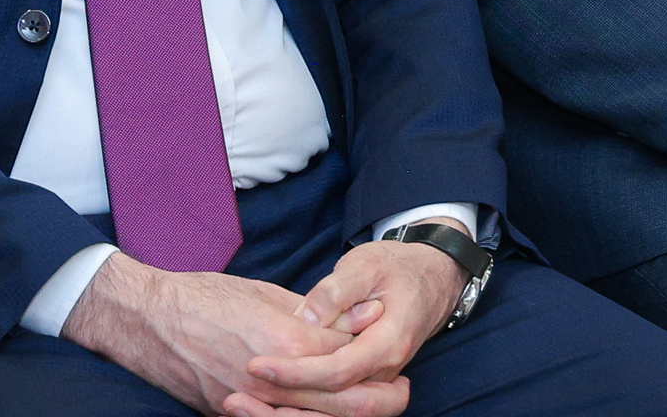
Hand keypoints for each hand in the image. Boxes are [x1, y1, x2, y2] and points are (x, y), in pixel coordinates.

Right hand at [62, 257, 365, 416]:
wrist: (150, 320)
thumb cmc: (207, 297)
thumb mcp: (268, 294)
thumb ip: (320, 313)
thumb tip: (366, 316)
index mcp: (287, 342)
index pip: (351, 358)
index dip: (377, 354)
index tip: (392, 349)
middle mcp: (274, 381)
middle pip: (347, 403)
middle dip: (381, 397)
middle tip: (399, 387)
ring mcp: (252, 404)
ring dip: (349, 412)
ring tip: (368, 397)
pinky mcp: (233, 414)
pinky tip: (322, 408)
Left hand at [248, 242, 464, 406]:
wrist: (429, 279)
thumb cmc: (395, 268)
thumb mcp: (365, 264)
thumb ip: (336, 291)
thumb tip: (305, 317)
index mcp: (389, 342)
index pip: (340, 372)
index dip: (297, 373)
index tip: (257, 364)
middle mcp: (386, 372)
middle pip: (339, 408)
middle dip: (287, 405)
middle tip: (237, 396)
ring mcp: (378, 382)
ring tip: (238, 406)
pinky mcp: (364, 385)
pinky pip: (333, 412)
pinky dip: (297, 413)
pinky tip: (261, 406)